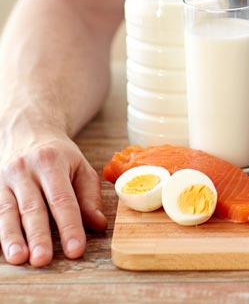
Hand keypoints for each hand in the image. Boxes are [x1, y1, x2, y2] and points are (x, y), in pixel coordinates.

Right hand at [0, 130, 106, 266]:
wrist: (27, 130)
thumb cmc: (58, 155)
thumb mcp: (80, 167)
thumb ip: (89, 197)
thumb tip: (98, 225)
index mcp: (51, 163)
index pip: (62, 199)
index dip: (69, 226)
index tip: (76, 249)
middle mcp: (24, 170)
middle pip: (32, 208)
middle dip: (38, 236)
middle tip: (43, 259)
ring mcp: (4, 179)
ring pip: (6, 212)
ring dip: (12, 237)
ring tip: (19, 258)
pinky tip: (3, 249)